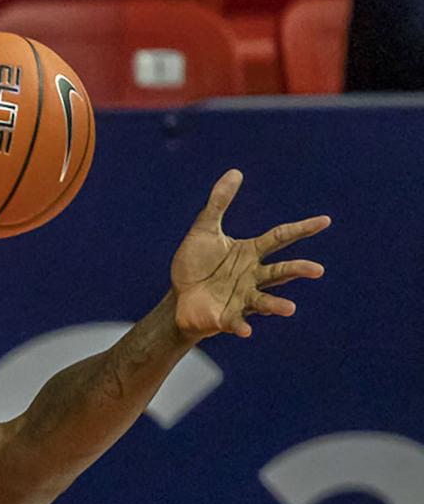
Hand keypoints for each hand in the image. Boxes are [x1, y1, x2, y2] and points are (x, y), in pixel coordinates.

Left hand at [170, 169, 329, 339]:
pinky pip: (236, 322)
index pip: (281, 237)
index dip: (302, 229)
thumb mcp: (204, 230)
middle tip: (318, 270)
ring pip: (264, 300)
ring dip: (277, 305)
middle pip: (280, 271)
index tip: (325, 221)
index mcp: (250, 253)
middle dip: (298, 270)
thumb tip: (235, 172)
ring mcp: (241, 298)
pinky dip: (241, 326)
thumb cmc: (195, 265)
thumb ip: (219, 204)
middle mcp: (252, 276)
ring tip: (290, 309)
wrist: (178, 297)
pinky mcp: (226, 317)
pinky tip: (246, 331)